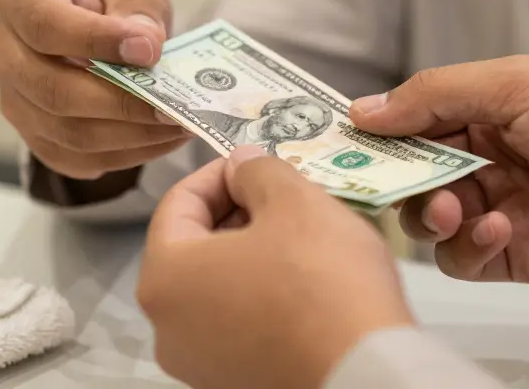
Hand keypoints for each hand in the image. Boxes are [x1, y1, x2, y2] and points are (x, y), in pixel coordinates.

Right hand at [0, 0, 190, 178]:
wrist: (98, 38)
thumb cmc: (110, 6)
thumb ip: (139, 7)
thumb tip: (145, 45)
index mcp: (21, 1)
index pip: (46, 25)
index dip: (95, 40)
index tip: (148, 50)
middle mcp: (5, 56)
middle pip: (52, 90)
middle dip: (119, 102)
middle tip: (172, 106)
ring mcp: (15, 104)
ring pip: (67, 133)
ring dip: (129, 135)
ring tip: (178, 125)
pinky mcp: (36, 140)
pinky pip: (78, 159)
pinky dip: (127, 155)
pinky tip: (163, 139)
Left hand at [138, 145, 413, 388]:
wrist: (364, 376)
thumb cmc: (323, 281)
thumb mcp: (295, 201)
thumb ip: (258, 170)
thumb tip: (241, 164)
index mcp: (164, 278)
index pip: (178, 202)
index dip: (221, 172)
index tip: (261, 162)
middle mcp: (166, 328)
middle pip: (195, 247)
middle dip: (239, 213)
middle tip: (287, 195)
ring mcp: (198, 364)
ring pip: (218, 286)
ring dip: (253, 253)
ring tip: (303, 236)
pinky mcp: (234, 384)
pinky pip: (238, 323)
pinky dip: (262, 295)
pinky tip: (307, 283)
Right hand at [349, 55, 528, 309]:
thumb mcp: (518, 83)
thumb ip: (435, 96)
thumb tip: (364, 109)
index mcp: (486, 106)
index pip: (411, 118)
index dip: (374, 131)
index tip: (333, 143)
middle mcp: (488, 155)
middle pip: (410, 173)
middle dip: (395, 179)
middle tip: (385, 184)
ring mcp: (501, 205)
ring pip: (428, 219)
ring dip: (430, 214)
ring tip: (454, 207)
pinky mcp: (518, 255)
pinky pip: (464, 259)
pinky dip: (467, 247)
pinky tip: (499, 227)